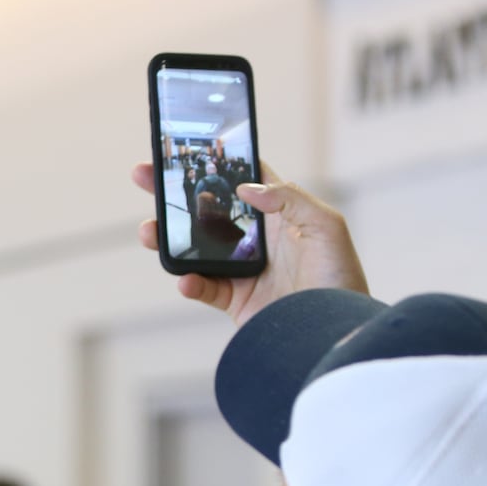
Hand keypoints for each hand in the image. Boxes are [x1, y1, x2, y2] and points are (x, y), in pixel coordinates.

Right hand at [134, 162, 368, 326]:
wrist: (337, 336)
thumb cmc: (342, 281)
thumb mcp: (326, 227)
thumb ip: (289, 199)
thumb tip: (246, 188)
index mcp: (280, 217)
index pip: (243, 181)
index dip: (215, 163)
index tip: (185, 148)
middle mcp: (258, 241)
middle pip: (208, 210)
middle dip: (173, 194)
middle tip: (144, 176)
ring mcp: (244, 272)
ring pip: (196, 249)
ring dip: (167, 239)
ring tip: (148, 231)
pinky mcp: (237, 303)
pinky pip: (204, 289)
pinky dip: (190, 284)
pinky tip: (185, 280)